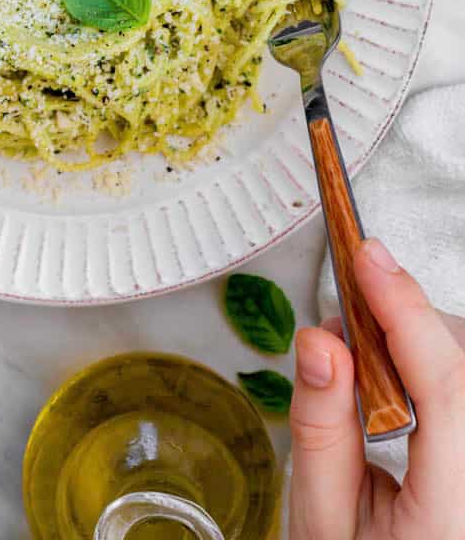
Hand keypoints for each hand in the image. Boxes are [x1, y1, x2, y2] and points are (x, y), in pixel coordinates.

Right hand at [289, 238, 464, 539]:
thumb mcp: (322, 519)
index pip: (444, 382)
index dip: (404, 308)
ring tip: (367, 388)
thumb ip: (322, 429)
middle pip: (461, 363)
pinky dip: (435, 370)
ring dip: (419, 348)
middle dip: (401, 328)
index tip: (367, 258)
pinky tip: (401, 397)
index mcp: (454, 513)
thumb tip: (320, 342)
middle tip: (341, 339)